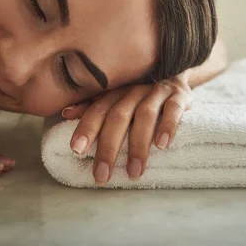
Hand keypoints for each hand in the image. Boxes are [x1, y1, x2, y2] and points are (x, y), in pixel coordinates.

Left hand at [61, 74, 191, 184]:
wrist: (176, 71)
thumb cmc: (141, 94)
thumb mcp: (118, 98)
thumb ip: (94, 106)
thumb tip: (66, 113)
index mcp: (117, 92)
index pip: (98, 109)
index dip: (86, 127)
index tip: (76, 149)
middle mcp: (135, 90)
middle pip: (118, 116)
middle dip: (108, 146)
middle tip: (102, 175)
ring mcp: (157, 91)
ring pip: (145, 115)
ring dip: (138, 145)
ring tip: (134, 172)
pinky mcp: (180, 96)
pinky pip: (174, 109)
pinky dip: (168, 126)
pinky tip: (162, 145)